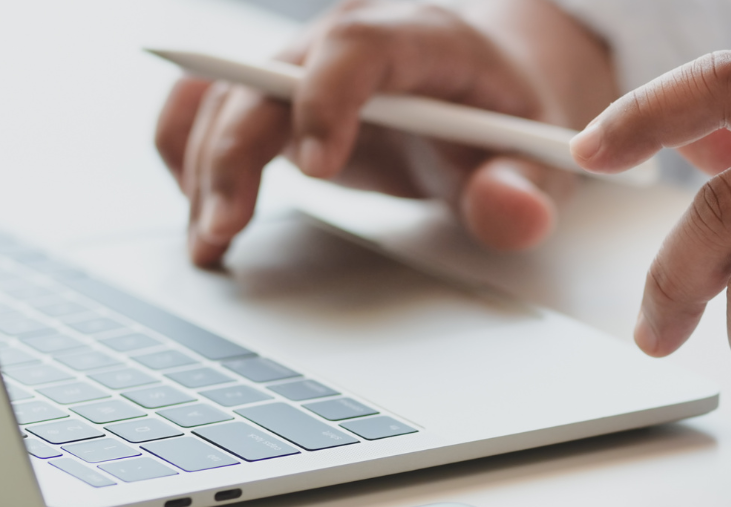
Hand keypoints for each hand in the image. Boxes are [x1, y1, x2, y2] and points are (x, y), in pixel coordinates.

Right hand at [154, 0, 616, 265]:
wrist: (488, 95)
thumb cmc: (509, 124)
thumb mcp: (540, 162)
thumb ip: (525, 191)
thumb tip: (509, 213)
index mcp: (425, 40)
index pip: (359, 44)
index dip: (328, 97)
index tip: (318, 168)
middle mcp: (351, 41)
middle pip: (271, 74)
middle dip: (236, 150)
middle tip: (224, 228)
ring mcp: (306, 67)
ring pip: (227, 95)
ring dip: (204, 167)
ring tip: (208, 242)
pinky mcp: (279, 99)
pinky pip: (209, 108)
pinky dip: (190, 157)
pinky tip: (201, 215)